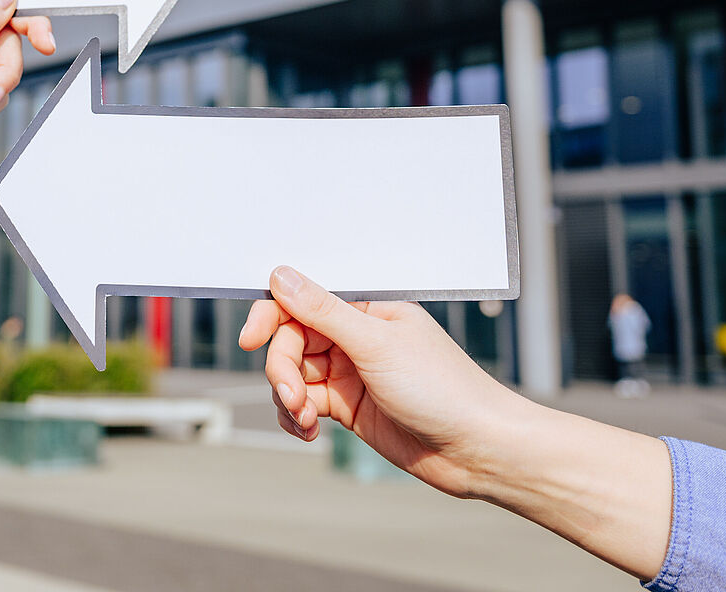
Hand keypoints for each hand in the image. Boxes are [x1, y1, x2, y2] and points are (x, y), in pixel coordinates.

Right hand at [239, 265, 527, 499]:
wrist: (476, 449)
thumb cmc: (444, 389)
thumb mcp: (377, 344)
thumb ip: (323, 311)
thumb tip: (281, 276)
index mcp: (367, 307)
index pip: (303, 300)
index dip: (271, 316)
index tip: (249, 339)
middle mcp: (356, 336)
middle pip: (292, 341)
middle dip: (283, 370)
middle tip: (293, 398)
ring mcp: (351, 372)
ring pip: (294, 375)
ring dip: (288, 398)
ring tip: (304, 420)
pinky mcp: (349, 406)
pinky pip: (304, 404)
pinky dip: (296, 417)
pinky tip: (307, 431)